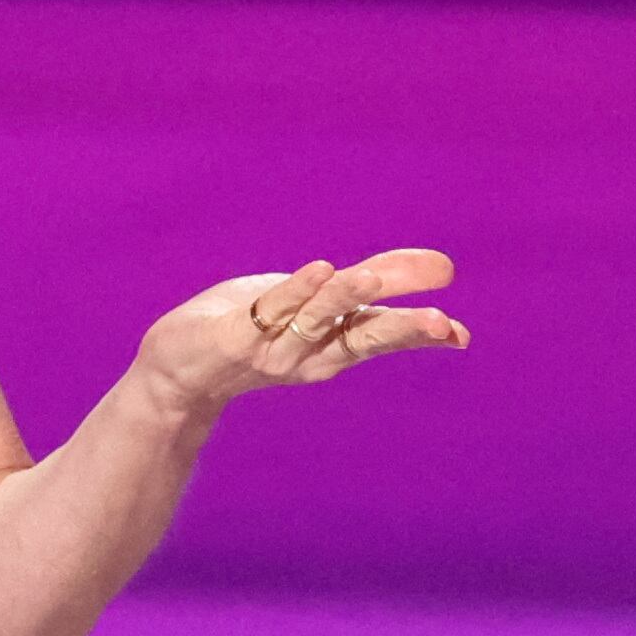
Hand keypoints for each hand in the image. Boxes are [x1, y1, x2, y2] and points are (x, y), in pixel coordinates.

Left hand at [133, 247, 470, 417]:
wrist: (175, 371)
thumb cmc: (253, 328)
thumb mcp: (316, 301)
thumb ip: (370, 283)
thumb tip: (438, 264)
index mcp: (332, 345)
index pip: (382, 333)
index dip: (420, 332)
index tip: (459, 333)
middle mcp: (308, 352)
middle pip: (361, 338)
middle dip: (401, 330)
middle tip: (442, 324)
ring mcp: (271, 346)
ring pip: (316, 320)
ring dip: (343, 298)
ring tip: (370, 279)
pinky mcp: (234, 335)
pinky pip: (267, 312)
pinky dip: (294, 291)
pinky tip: (320, 269)